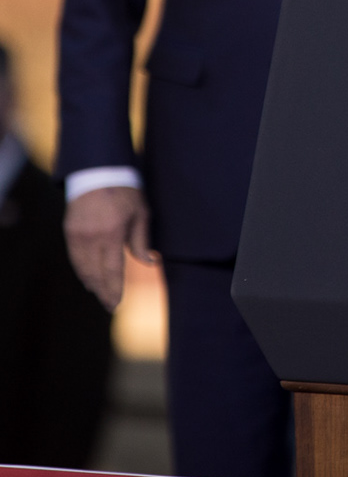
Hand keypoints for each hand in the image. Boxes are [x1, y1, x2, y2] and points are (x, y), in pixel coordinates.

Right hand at [63, 185, 152, 309]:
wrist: (98, 172)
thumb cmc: (126, 191)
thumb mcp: (141, 213)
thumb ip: (142, 240)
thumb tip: (150, 261)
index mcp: (113, 233)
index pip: (112, 269)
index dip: (113, 289)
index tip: (115, 303)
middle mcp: (92, 237)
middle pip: (95, 272)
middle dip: (102, 290)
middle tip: (109, 304)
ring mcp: (77, 234)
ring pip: (82, 267)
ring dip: (91, 282)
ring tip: (100, 293)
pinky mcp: (69, 231)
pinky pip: (74, 257)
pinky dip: (81, 269)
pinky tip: (88, 276)